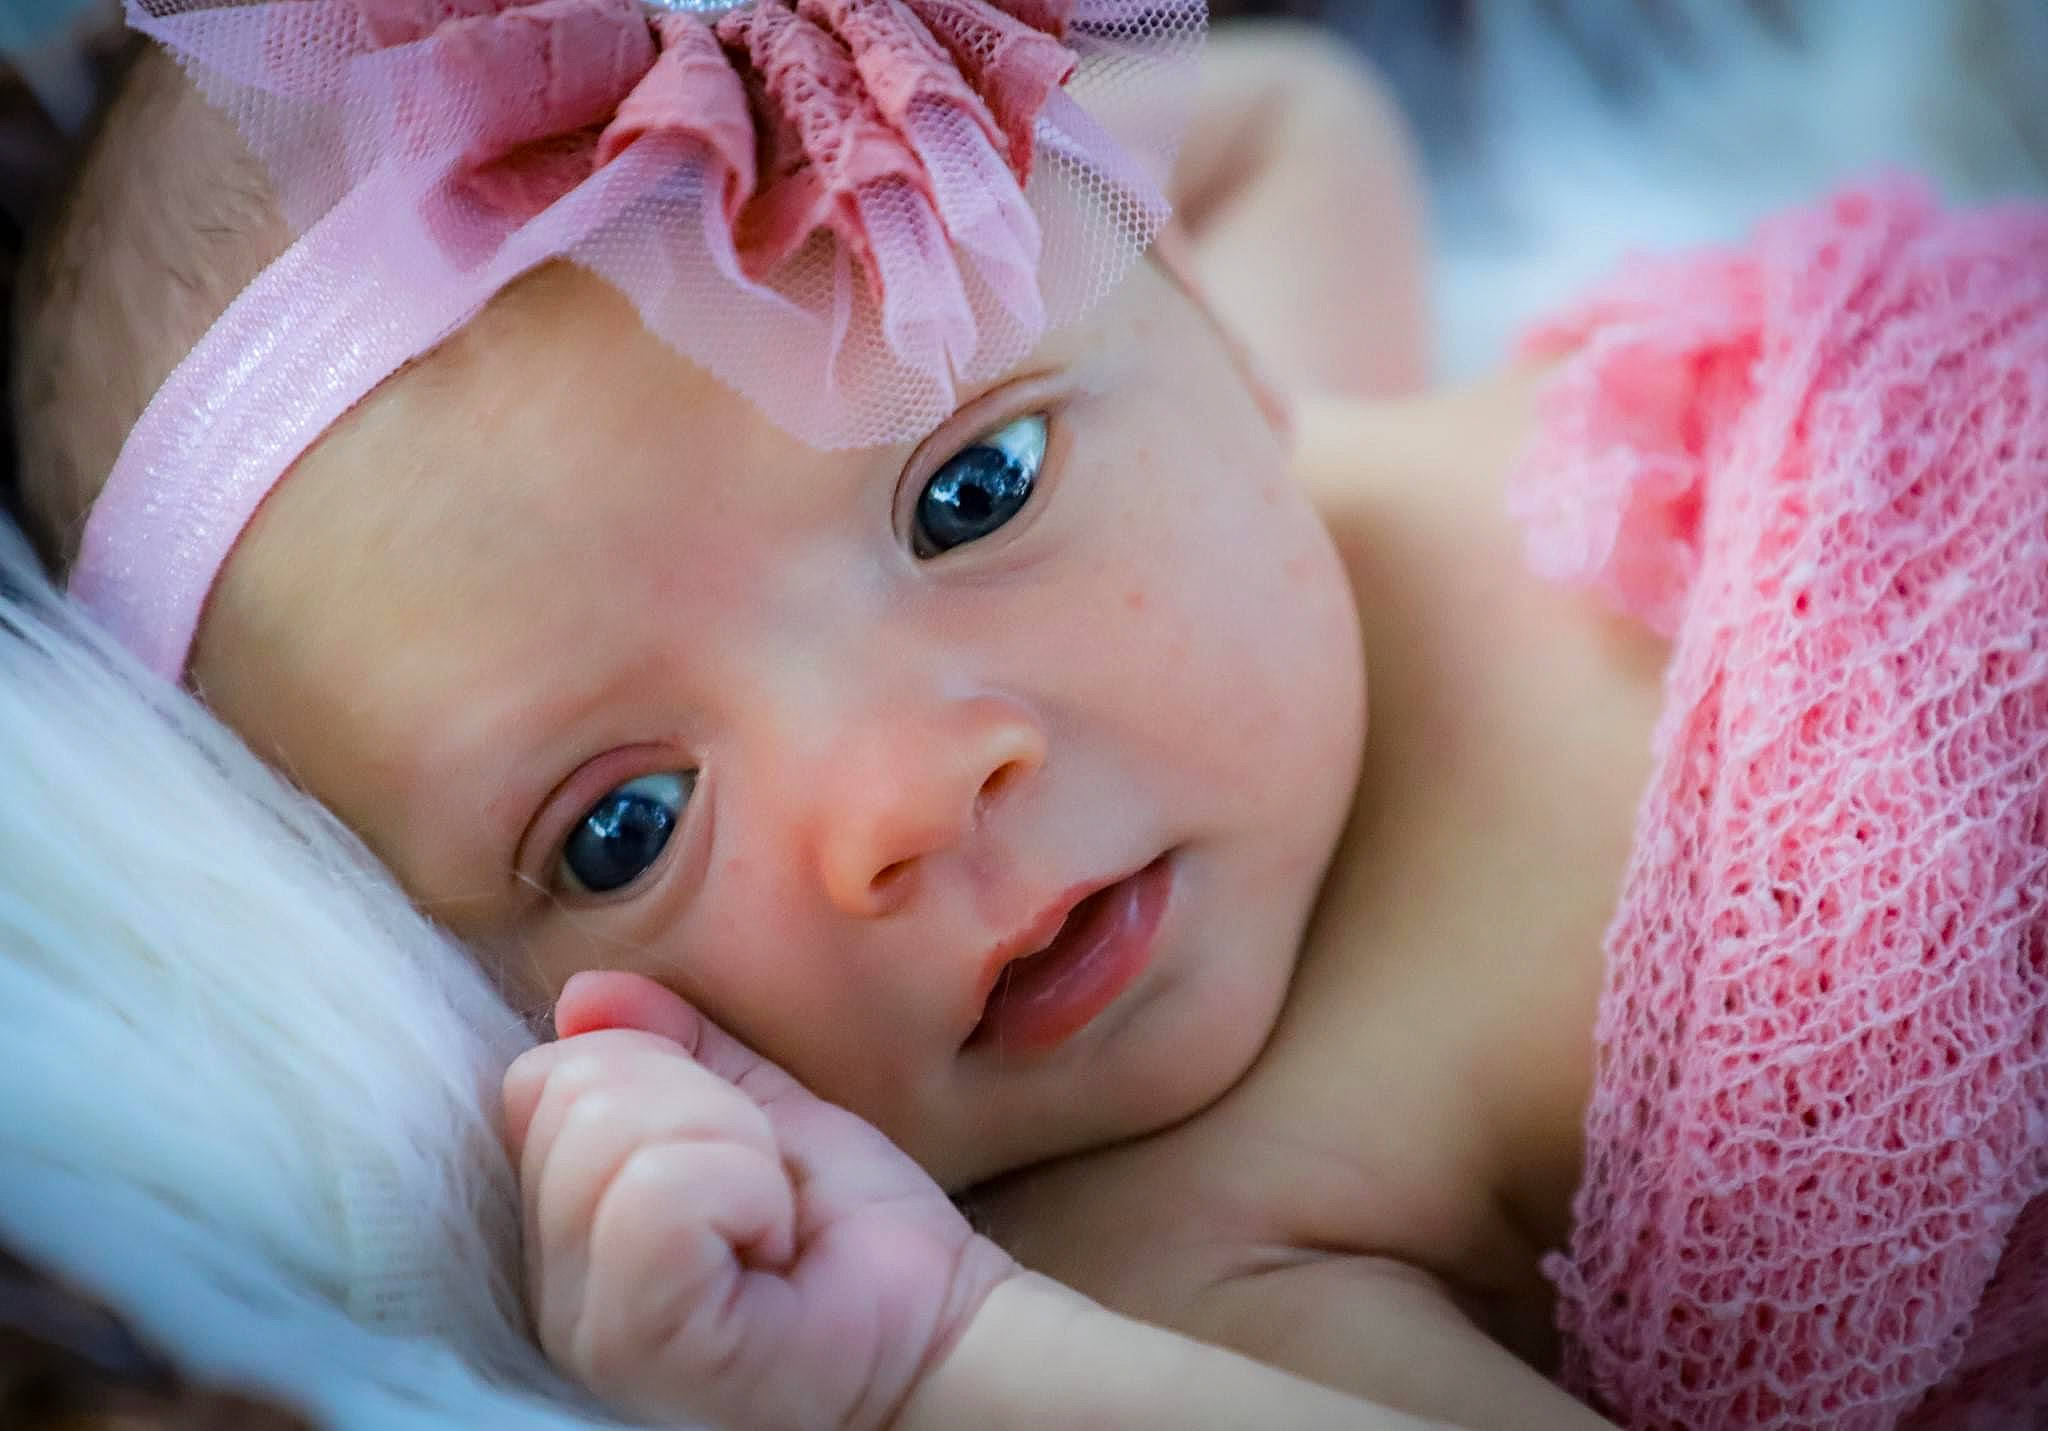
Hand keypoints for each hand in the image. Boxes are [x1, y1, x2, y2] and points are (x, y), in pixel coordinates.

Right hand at [502, 971, 1017, 1429]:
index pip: (539, 1080)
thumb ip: (672, 1050)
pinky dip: (742, 1189)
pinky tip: (771, 1244)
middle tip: (762, 1185)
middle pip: (574, 1093)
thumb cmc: (854, 1229)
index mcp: (568, 1224)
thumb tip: (584, 994)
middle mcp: (552, 1285)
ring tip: (769, 1217)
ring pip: (612, 1135)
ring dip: (732, 1149)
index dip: (652, 1070)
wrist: (940, 1321)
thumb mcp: (756, 1109)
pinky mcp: (637, 1343)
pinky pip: (657, 1194)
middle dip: (702, 1105)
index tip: (735, 1139)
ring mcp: (585, 1323)